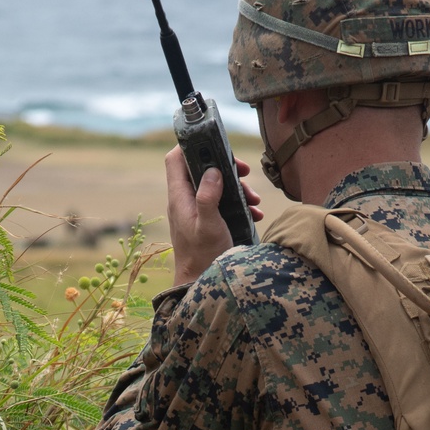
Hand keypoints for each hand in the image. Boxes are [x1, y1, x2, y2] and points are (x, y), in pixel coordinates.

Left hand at [165, 147, 261, 286]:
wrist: (200, 285)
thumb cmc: (202, 258)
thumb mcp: (208, 226)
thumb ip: (208, 197)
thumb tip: (212, 171)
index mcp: (179, 197)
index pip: (176, 159)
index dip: (191, 145)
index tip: (215, 144)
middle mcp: (184, 200)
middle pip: (200, 169)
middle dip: (224, 167)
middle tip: (243, 172)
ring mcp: (194, 210)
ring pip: (214, 185)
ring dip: (236, 188)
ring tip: (254, 199)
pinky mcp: (205, 220)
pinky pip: (221, 202)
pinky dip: (238, 203)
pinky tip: (254, 213)